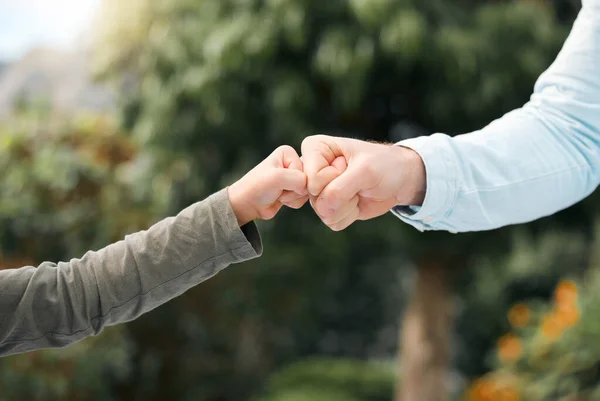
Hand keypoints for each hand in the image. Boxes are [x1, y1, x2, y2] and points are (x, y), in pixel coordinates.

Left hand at [228, 145, 307, 225]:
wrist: (247, 204)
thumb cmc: (258, 187)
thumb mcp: (278, 178)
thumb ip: (301, 179)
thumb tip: (312, 189)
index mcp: (288, 153)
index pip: (305, 169)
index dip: (293, 180)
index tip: (276, 181)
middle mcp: (292, 162)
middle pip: (309, 180)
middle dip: (294, 190)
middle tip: (278, 190)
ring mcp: (294, 177)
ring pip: (307, 190)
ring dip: (293, 197)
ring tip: (278, 194)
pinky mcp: (294, 190)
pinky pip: (304, 199)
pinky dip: (293, 202)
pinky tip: (281, 199)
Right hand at [301, 135, 425, 230]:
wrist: (399, 179)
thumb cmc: (384, 165)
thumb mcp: (365, 171)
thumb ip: (339, 189)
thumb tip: (323, 209)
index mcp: (314, 148)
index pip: (311, 178)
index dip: (333, 179)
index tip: (349, 166)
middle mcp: (312, 169)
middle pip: (315, 197)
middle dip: (342, 194)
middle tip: (356, 180)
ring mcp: (319, 190)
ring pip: (322, 212)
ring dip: (347, 206)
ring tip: (358, 189)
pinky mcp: (328, 207)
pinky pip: (331, 221)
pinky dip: (349, 215)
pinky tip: (357, 201)